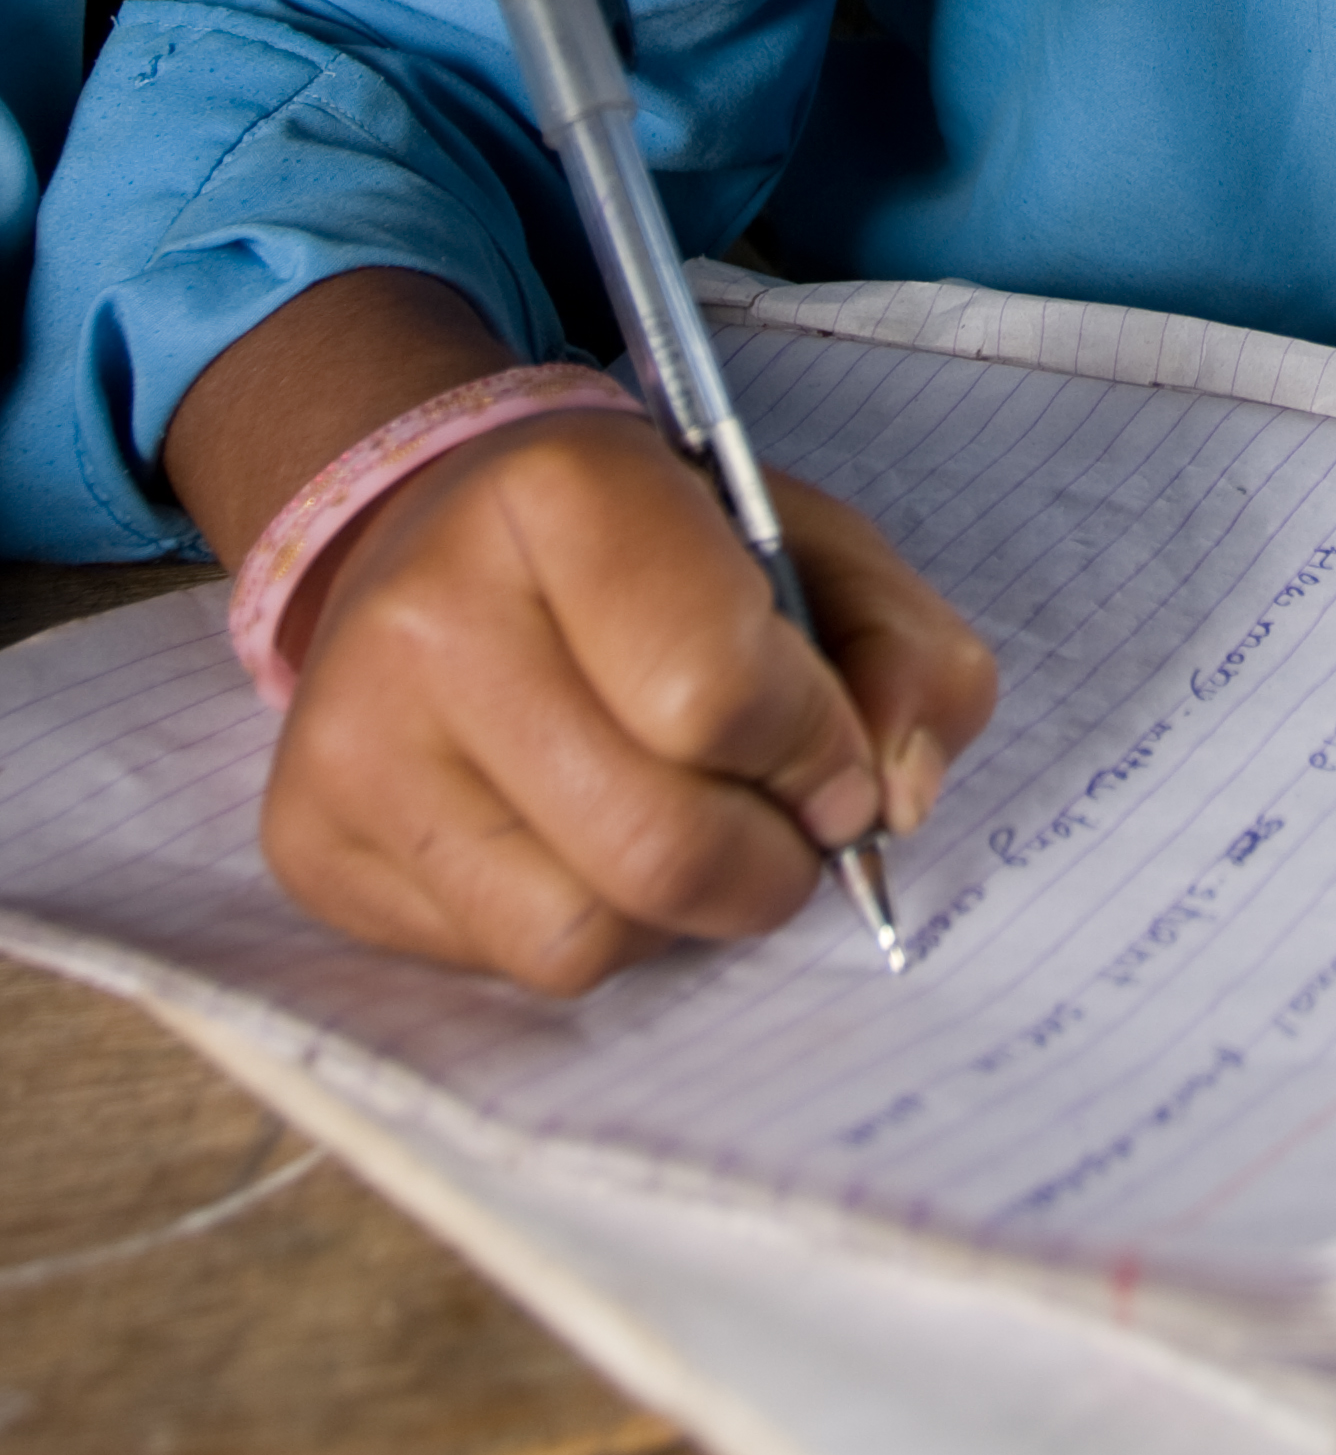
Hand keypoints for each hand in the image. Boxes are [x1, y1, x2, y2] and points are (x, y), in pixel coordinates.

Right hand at [266, 411, 995, 990]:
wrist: (444, 531)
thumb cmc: (656, 550)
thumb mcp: (811, 547)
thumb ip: (904, 653)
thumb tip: (897, 796)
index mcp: (562, 488)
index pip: (716, 693)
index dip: (814, 749)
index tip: (833, 753)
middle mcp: (428, 608)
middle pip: (658, 843)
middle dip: (770, 863)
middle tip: (788, 826)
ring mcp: (352, 735)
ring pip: (581, 933)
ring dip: (681, 915)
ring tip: (686, 825)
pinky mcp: (311, 841)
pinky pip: (502, 966)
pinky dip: (586, 927)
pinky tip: (582, 840)